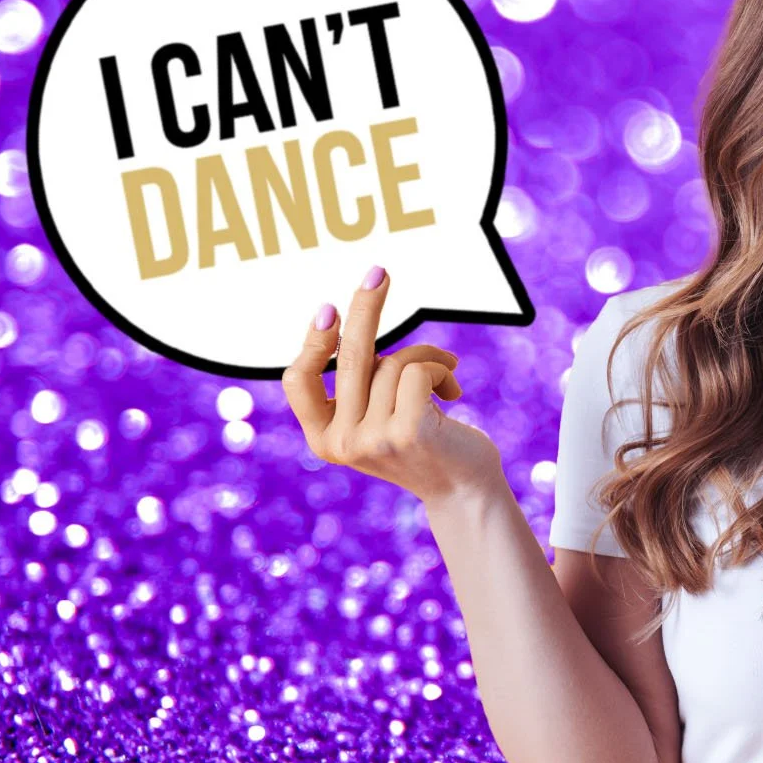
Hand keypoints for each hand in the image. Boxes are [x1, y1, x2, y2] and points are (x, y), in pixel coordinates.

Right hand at [282, 266, 503, 506]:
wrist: (466, 490)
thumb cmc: (424, 441)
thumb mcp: (378, 417)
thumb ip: (360, 386)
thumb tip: (353, 324)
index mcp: (323, 437)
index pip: (296, 381)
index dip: (311, 343)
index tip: (327, 309)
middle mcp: (341, 442)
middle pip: (349, 356)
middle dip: (365, 307)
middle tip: (379, 272)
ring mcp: (372, 439)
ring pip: (393, 361)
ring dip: (428, 357)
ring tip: (446, 375)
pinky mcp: (406, 432)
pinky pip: (418, 369)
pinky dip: (441, 368)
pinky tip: (453, 392)